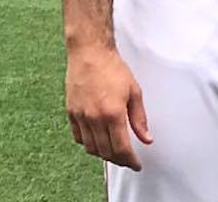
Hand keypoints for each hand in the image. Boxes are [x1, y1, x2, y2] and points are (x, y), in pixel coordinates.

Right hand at [65, 44, 151, 169]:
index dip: (130, 160)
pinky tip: (98, 139)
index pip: (121, 148)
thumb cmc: (113, 69)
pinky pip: (79, 137)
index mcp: (112, 113)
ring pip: (91, 148)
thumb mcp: (134, 91)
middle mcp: (94, 119)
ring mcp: (80, 117)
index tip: (136, 164)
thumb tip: (146, 138)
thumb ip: (139, 118)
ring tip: (115, 151)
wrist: (90, 54)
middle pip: (105, 152)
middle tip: (128, 159)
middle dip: (118, 160)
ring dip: (103, 154)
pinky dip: (89, 143)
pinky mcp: (71, 113)